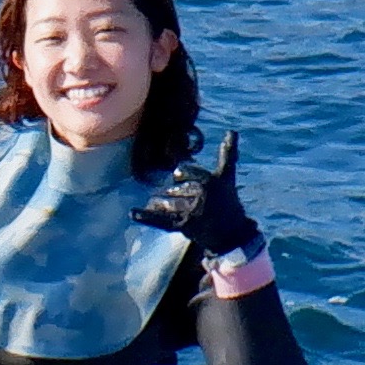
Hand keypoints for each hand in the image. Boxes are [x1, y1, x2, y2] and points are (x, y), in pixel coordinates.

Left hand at [137, 130, 259, 261]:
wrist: (231, 234)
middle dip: (175, 192)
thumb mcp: (227, 176)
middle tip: (170, 191)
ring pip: (171, 204)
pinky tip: (133, 213)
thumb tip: (231, 131)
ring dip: (161, 203)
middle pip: (181, 190)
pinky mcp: (185, 226)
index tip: (177, 173)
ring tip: (154, 201)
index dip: (186, 174)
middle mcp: (204, 197)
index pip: (197, 174)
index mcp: (213, 182)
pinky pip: (162, 220)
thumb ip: (228, 153)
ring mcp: (194, 212)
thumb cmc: (227, 201)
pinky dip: (147, 217)